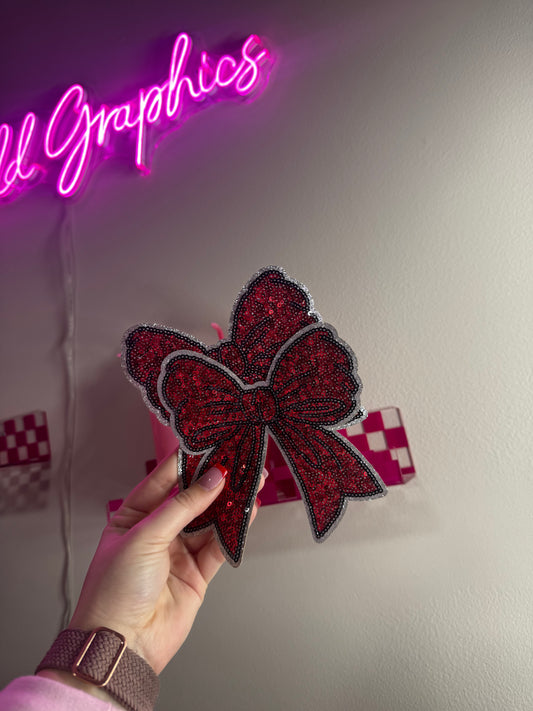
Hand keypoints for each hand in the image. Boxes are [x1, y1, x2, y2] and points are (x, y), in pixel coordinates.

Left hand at [64, 452, 266, 673]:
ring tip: (251, 481)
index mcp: (133, 516)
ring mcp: (178, 552)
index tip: (210, 443)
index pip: (164, 479)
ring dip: (230, 502)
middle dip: (215, 480)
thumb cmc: (114, 591)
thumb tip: (212, 479)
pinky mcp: (197, 573)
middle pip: (192, 498)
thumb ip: (183, 506)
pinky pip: (219, 544)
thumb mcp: (145, 537)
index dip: (187, 460)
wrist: (122, 644)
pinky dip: (235, 529)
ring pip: (210, 519)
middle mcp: (156, 532)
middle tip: (239, 460)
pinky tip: (248, 512)